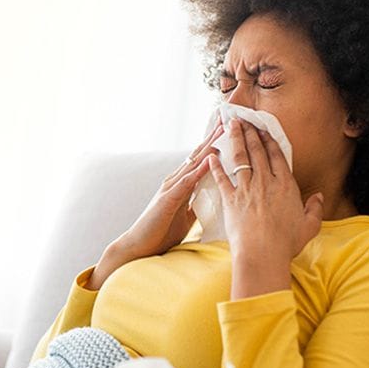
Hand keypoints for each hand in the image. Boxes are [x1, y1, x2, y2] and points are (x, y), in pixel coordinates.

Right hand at [86, 121, 224, 288]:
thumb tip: (213, 198)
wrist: (139, 246)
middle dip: (213, 139)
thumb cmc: (161, 232)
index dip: (214, 147)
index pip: (200, 161)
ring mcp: (170, 188)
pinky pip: (186, 183)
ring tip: (222, 133)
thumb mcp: (186, 216)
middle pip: (197, 156)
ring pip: (192, 164)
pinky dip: (198, 171)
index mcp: (180, 185)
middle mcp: (174, 181)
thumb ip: (196, 203)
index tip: (229, 133)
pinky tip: (208, 161)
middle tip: (228, 122)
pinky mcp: (167, 199)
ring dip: (208, 148)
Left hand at [208, 118, 323, 292]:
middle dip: (251, 132)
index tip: (264, 127)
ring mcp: (246, 190)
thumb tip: (320, 197)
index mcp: (285, 186)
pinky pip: (221, 179)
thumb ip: (315, 209)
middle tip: (244, 118)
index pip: (276, 156)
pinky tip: (211, 155)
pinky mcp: (230, 201)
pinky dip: (215, 166)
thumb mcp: (309, 226)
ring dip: (235, 140)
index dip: (269, 140)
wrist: (262, 254)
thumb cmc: (286, 243)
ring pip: (240, 159)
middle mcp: (265, 183)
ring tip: (231, 126)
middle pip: (257, 152)